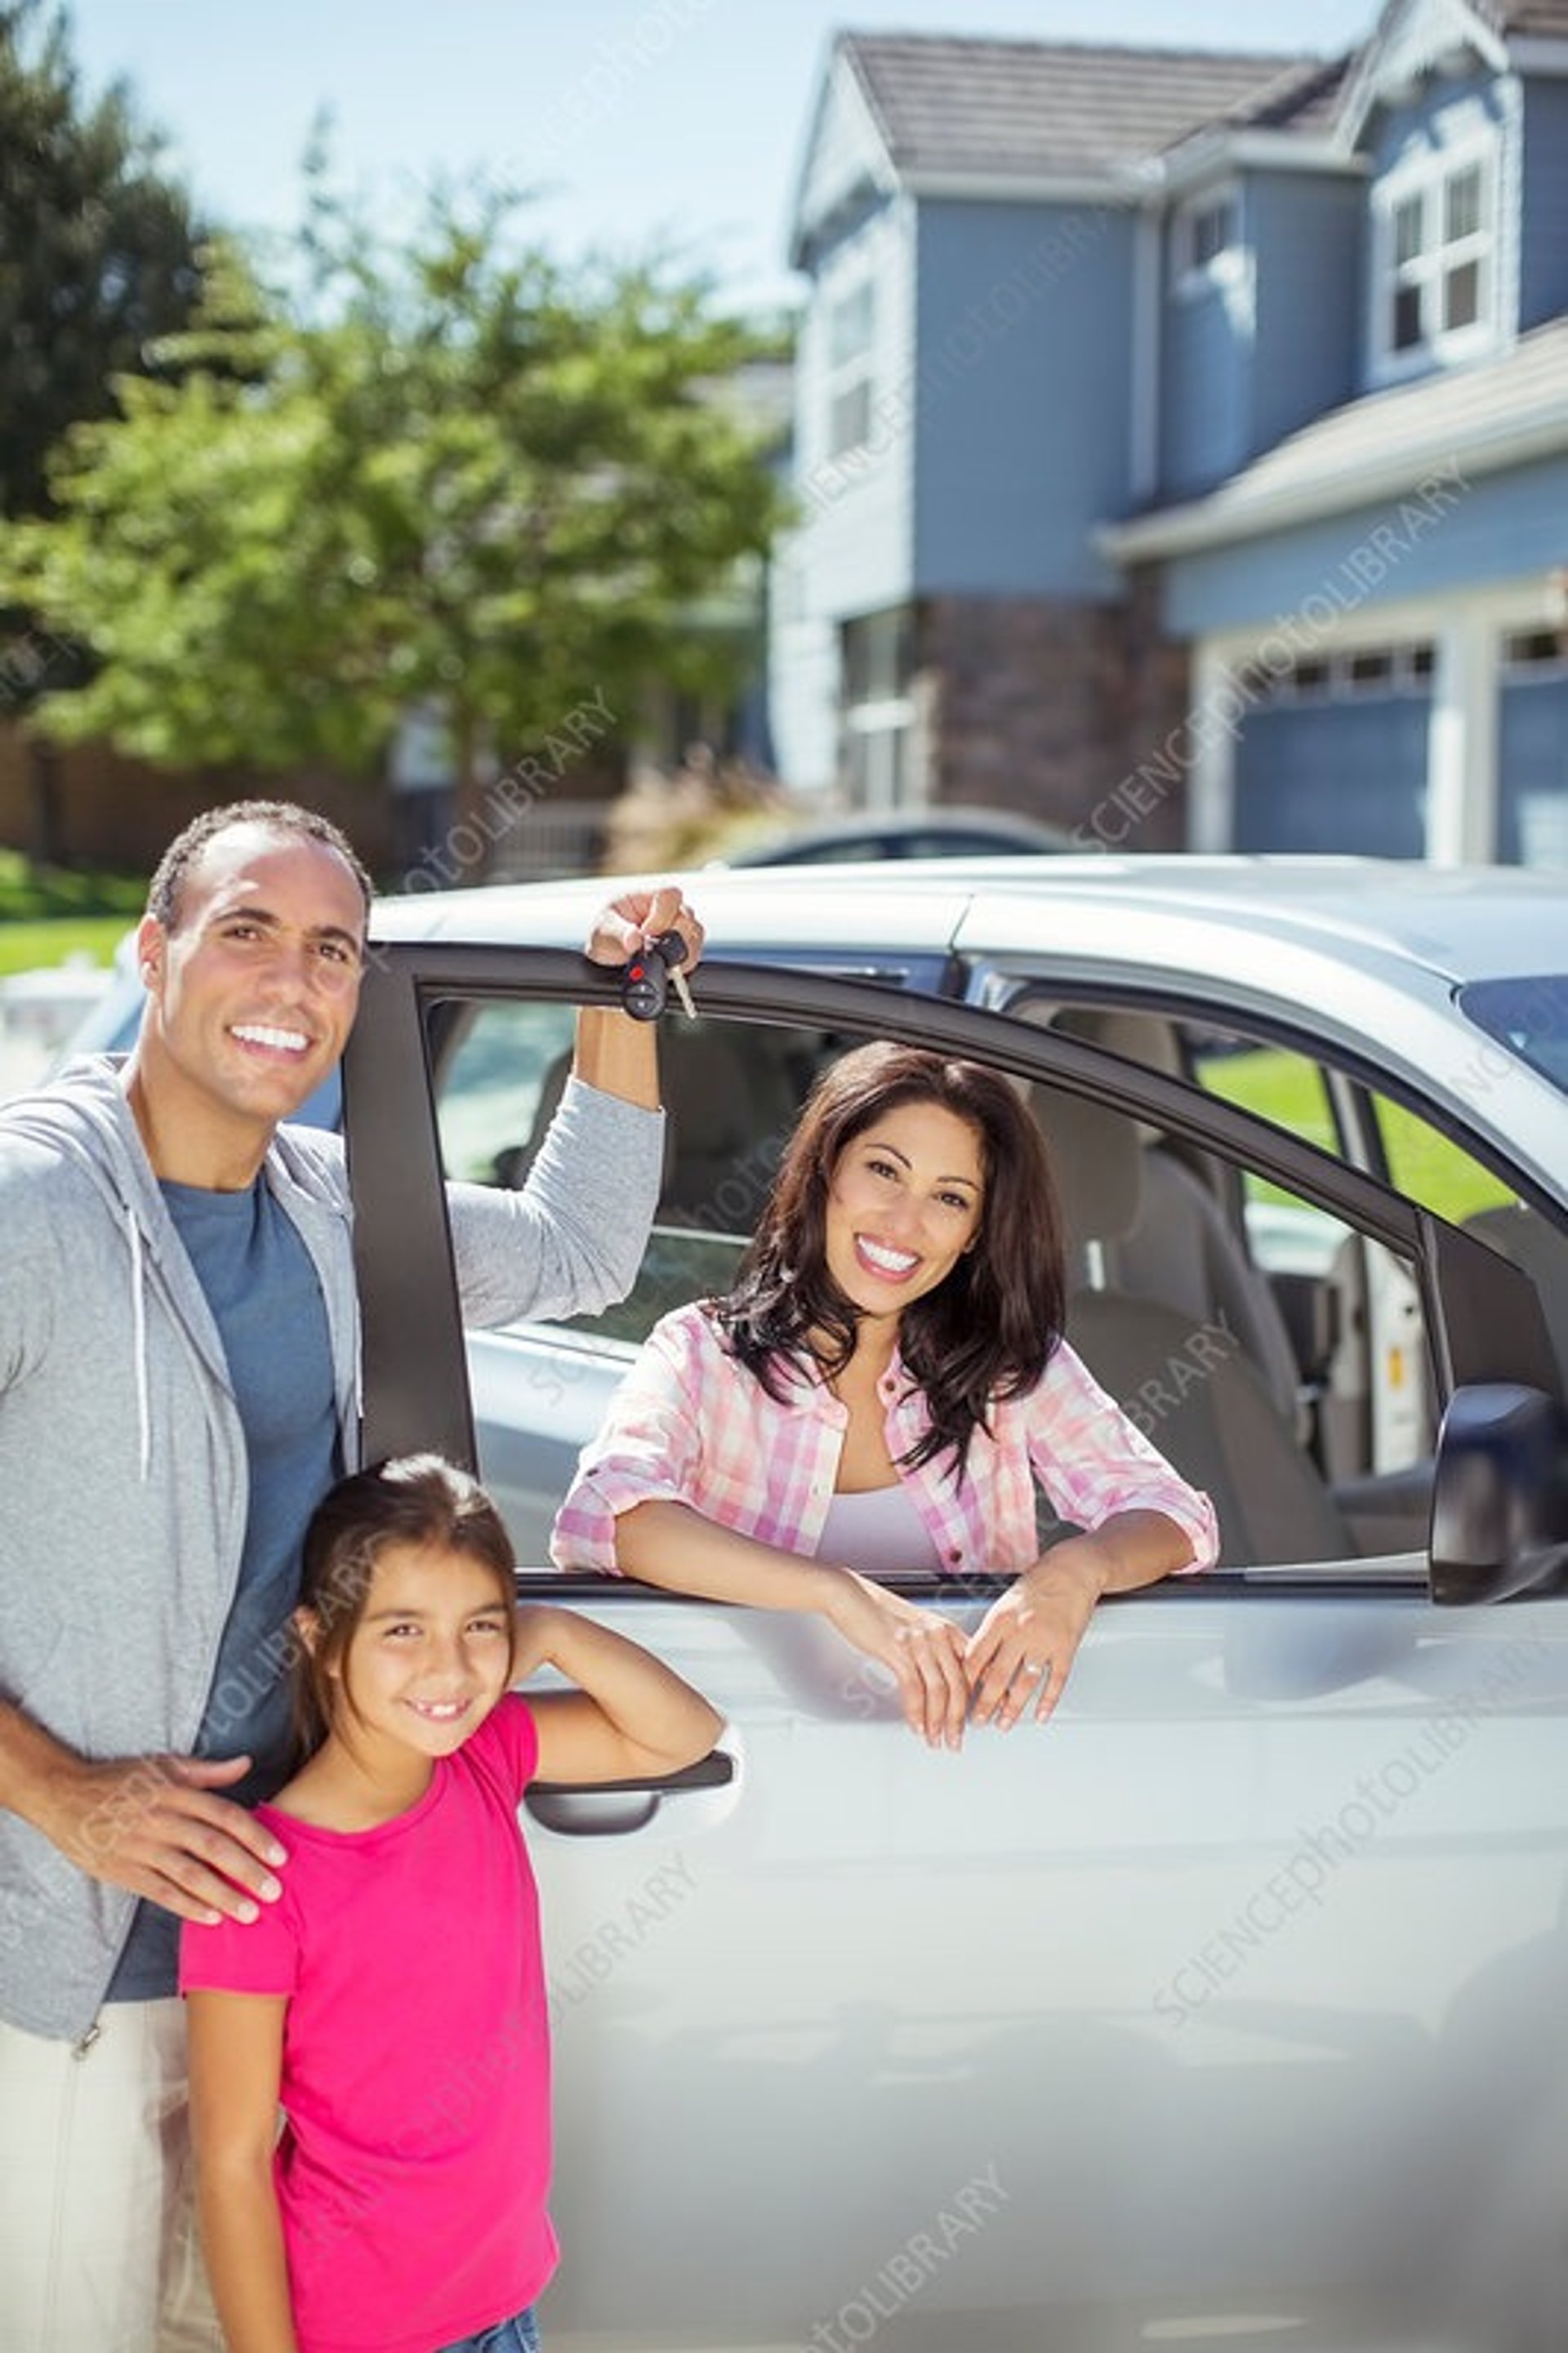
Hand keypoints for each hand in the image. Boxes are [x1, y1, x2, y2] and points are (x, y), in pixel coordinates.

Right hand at [36, 1750, 286, 1924]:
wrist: (63, 1797)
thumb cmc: (119, 1780)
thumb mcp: (163, 1765)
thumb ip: (207, 1771)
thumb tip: (246, 1764)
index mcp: (175, 1792)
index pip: (224, 1815)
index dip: (255, 1836)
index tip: (281, 1856)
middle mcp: (161, 1819)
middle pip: (212, 1847)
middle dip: (246, 1870)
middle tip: (274, 1891)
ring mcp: (141, 1847)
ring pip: (189, 1874)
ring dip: (222, 1895)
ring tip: (249, 1913)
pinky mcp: (124, 1871)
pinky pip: (160, 1891)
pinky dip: (187, 1906)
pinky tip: (211, 1919)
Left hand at [584, 883, 704, 981]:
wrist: (607, 957)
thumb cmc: (606, 935)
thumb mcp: (603, 932)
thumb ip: (618, 934)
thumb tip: (634, 939)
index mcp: (647, 898)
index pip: (669, 896)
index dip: (662, 915)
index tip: (647, 933)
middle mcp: (668, 911)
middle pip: (687, 915)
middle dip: (673, 936)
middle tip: (655, 950)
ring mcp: (678, 929)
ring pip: (695, 934)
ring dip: (681, 950)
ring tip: (662, 962)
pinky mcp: (683, 949)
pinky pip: (694, 953)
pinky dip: (684, 963)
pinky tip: (668, 968)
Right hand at [825, 1569, 969, 1749]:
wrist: (850, 1595)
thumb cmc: (881, 1612)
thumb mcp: (918, 1628)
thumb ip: (936, 1650)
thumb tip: (947, 1679)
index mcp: (948, 1630)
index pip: (976, 1667)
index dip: (984, 1696)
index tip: (985, 1717)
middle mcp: (938, 1635)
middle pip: (960, 1684)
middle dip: (959, 1720)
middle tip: (956, 1740)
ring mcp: (919, 1641)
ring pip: (938, 1690)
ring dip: (938, 1722)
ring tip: (936, 1740)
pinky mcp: (897, 1649)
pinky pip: (913, 1688)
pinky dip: (916, 1712)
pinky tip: (916, 1725)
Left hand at [964, 1541, 1108, 1729]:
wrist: (1072, 1570)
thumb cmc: (1037, 1584)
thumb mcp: (1005, 1603)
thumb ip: (992, 1631)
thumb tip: (977, 1661)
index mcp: (1000, 1619)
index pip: (976, 1657)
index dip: (965, 1680)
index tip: (958, 1695)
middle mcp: (1020, 1631)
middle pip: (997, 1676)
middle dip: (984, 1703)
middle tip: (976, 1721)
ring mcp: (1044, 1641)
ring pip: (1024, 1683)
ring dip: (1012, 1708)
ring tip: (1004, 1724)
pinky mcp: (1066, 1648)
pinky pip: (1055, 1681)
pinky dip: (1048, 1701)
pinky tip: (1039, 1715)